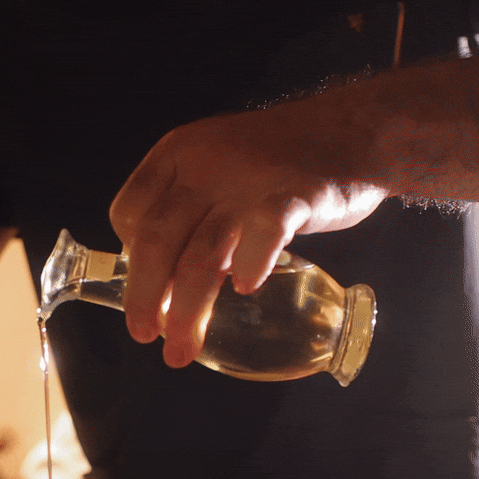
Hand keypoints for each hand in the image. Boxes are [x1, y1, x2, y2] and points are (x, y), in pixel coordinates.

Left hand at [109, 98, 386, 367]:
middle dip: (144, 296)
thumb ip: (190, 216)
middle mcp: (206, 164)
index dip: (127, 259)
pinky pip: (267, 228)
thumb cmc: (277, 163)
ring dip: (188, 307)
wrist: (351, 131)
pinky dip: (252, 260)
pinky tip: (245, 289)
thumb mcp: (216, 168)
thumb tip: (164, 282)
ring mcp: (251, 180)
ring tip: (183, 347)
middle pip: (158, 238)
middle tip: (145, 337)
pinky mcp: (298, 194)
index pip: (127, 212)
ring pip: (204, 251)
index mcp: (178, 155)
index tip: (147, 293)